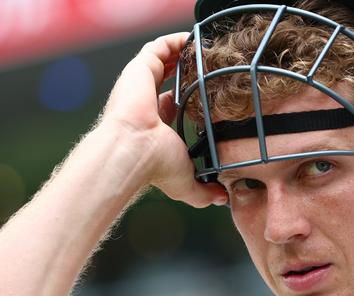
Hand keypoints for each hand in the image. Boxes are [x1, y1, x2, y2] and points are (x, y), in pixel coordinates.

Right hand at [100, 33, 227, 207]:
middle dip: (187, 71)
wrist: (131, 152)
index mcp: (155, 126)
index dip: (188, 97)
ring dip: (184, 53)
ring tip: (207, 49)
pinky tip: (195, 39)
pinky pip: (159, 46)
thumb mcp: (186, 183)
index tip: (209, 93)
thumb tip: (222, 198)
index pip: (171, 104)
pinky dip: (176, 40)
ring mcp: (141, 85)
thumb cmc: (154, 168)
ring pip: (164, 61)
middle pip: (167, 80)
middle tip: (212, 67)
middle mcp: (146, 103)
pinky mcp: (139, 69)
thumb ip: (204, 192)